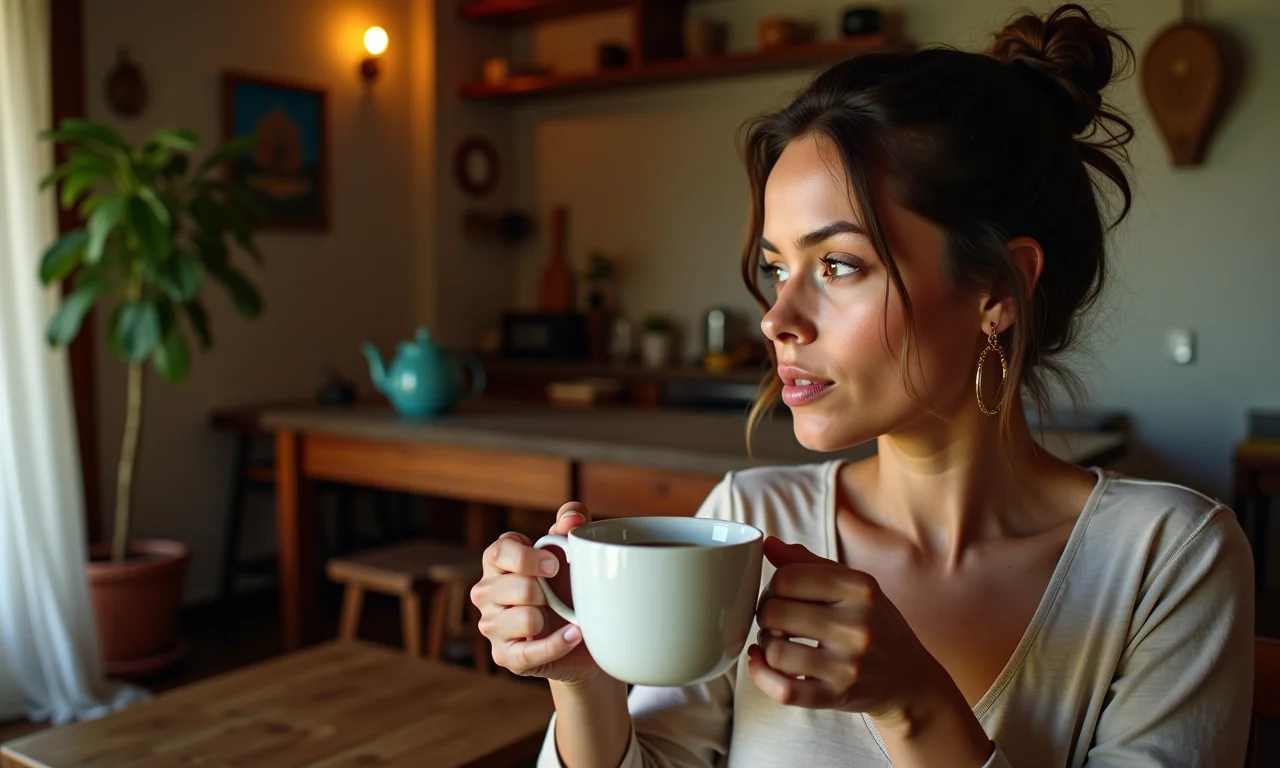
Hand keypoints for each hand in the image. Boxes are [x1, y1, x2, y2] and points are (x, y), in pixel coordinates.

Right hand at [470, 502, 602, 685]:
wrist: (584, 634)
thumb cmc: (570, 585)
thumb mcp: (573, 550)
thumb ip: (572, 524)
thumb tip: (572, 518)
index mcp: (499, 560)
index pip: (499, 552)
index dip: (528, 558)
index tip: (555, 565)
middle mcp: (487, 591)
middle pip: (513, 587)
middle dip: (544, 591)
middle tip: (557, 596)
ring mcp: (491, 625)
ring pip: (524, 619)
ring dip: (551, 618)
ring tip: (561, 617)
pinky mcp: (503, 656)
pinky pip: (529, 653)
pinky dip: (557, 644)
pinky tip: (573, 635)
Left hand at [747, 536, 943, 721]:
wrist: (910, 680)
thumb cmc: (874, 625)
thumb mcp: (853, 587)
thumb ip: (809, 563)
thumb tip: (767, 543)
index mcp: (861, 588)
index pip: (788, 577)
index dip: (772, 586)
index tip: (778, 595)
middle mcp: (857, 625)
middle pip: (776, 612)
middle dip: (765, 615)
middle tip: (775, 620)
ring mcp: (849, 664)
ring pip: (776, 651)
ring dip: (765, 645)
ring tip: (776, 641)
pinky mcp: (838, 696)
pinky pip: (785, 690)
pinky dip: (762, 675)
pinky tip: (762, 663)